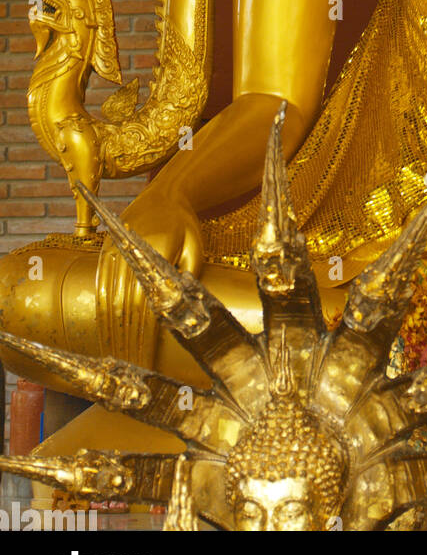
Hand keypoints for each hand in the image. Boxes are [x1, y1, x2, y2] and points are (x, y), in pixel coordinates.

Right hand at [97, 181, 203, 362]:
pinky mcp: (106, 248)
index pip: (145, 300)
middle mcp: (130, 247)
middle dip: (126, 334)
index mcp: (156, 247)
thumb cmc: (188, 224)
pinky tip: (107, 326)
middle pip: (123, 301)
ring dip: (111, 325)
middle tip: (131, 361)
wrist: (168, 192)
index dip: (144, 330)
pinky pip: (101, 283)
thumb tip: (180, 310)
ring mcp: (114, 247)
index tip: (147, 354)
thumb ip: (188, 275)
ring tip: (118, 351)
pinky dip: (102, 307)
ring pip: (108, 295)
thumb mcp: (196, 247)